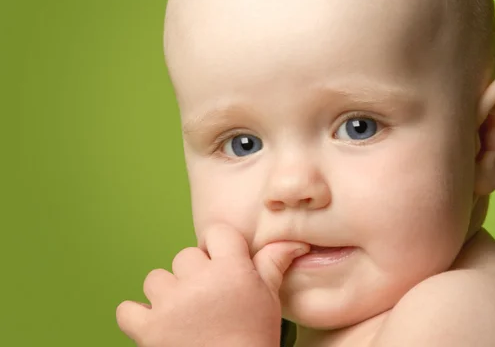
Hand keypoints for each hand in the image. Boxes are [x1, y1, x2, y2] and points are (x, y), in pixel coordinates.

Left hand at [116, 223, 308, 346]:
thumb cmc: (254, 340)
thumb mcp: (269, 300)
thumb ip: (273, 264)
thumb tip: (293, 242)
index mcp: (231, 269)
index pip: (217, 233)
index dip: (219, 249)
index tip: (222, 265)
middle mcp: (198, 280)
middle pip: (185, 255)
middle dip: (194, 273)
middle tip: (208, 299)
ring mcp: (170, 304)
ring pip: (156, 278)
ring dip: (166, 293)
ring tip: (183, 314)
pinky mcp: (147, 328)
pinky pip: (127, 309)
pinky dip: (137, 316)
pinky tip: (155, 324)